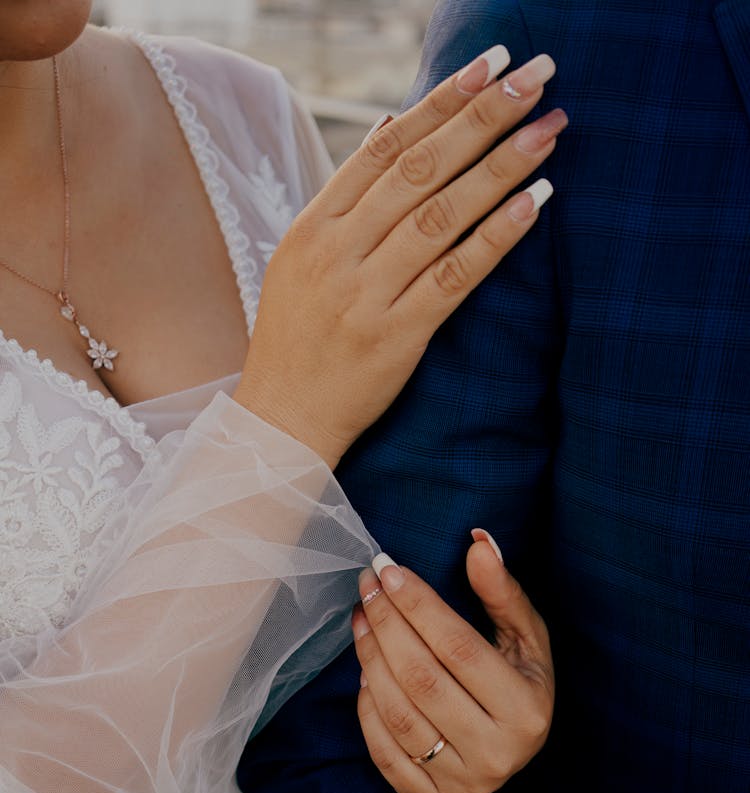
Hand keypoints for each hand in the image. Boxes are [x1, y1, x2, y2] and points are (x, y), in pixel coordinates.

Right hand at [234, 48, 566, 465]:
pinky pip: (454, 276)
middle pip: (419, 170)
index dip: (439, 101)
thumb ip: (346, 199)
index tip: (487, 65)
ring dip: (500, 167)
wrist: (282, 420)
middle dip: (482, 117)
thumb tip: (386, 128)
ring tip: (547, 129)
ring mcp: (365, 295)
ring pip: (441, 215)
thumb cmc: (297, 340)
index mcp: (313, 227)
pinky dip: (496, 236)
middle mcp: (337, 253)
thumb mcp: (301, 261)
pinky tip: (535, 202)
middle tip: (536, 76)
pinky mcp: (396, 336)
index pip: (384, 148)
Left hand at [352, 531, 553, 792]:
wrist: (516, 749)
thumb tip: (478, 542)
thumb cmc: (520, 681)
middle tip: (366, 589)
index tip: (387, 570)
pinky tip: (366, 671)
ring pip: (398, 715)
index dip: (418, 605)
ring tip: (360, 620)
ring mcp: (463, 782)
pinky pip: (384, 752)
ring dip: (370, 660)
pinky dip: (367, 708)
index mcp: (526, 709)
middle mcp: (498, 752)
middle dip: (386, 626)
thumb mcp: (525, 637)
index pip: (458, 648)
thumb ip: (502, 591)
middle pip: (422, 679)